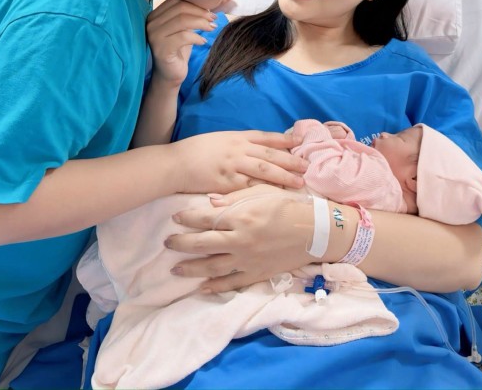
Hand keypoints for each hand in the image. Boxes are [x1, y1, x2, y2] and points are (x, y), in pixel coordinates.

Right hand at [146, 0, 216, 86]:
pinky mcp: (161, 49)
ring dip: (201, 23)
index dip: (195, 1)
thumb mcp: (184, 29)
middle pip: (180, 8)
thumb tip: (211, 1)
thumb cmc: (179, 49)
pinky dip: (197, 37)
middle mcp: (151, 23)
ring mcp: (154, 36)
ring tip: (212, 28)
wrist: (170, 74)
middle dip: (200, 11)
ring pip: (182, 20)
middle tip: (213, 19)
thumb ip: (190, 14)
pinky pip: (183, 37)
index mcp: (155, 15)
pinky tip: (203, 41)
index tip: (209, 9)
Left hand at [165, 185, 313, 291]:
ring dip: (191, 268)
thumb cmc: (287, 206)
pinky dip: (214, 286)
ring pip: (211, 267)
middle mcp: (240, 240)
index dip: (188, 218)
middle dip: (182, 243)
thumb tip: (210, 202)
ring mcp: (247, 260)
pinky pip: (230, 283)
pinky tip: (201, 287)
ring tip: (175, 268)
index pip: (206, 218)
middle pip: (203, 244)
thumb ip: (234, 198)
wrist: (313, 231)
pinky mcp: (255, 274)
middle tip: (167, 242)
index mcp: (241, 216)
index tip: (175, 217)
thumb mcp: (262, 193)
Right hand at [170, 130, 307, 194]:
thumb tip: (256, 148)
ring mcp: (233, 167)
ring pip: (264, 171)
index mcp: (237, 137)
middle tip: (307, 166)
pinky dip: (265, 192)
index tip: (300, 142)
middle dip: (290, 160)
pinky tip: (277, 196)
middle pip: (270, 155)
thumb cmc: (195, 151)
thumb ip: (238, 143)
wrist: (176, 164)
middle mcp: (238, 150)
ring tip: (300, 183)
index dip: (284, 140)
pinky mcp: (227, 184)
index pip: (266, 137)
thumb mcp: (219, 140)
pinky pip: (250, 188)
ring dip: (284, 176)